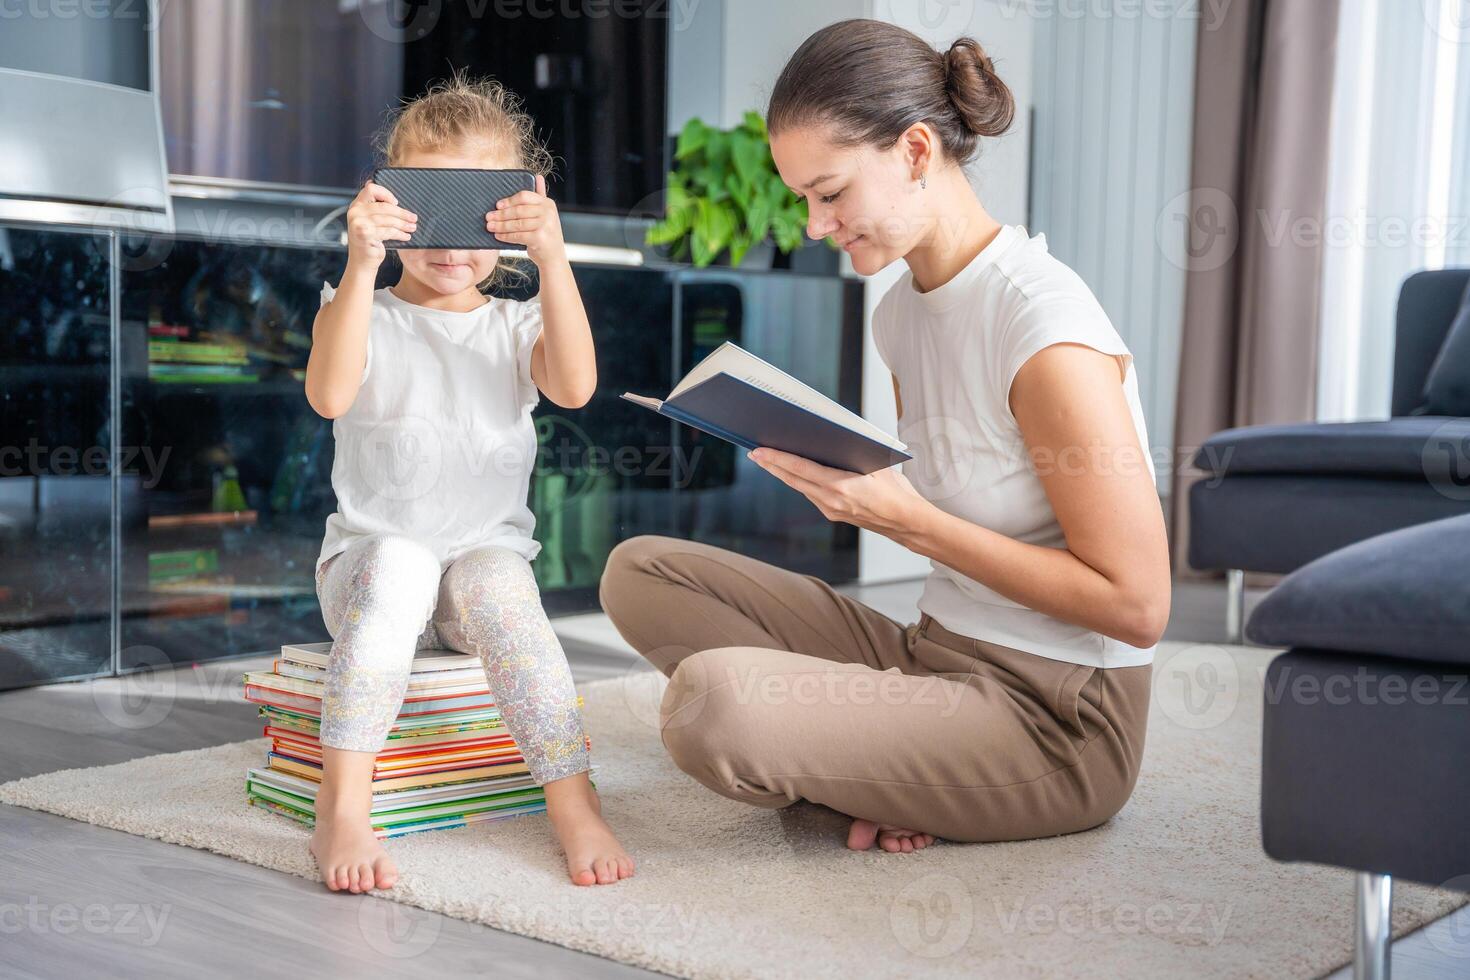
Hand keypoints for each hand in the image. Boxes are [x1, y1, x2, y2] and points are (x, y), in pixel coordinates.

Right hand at [345, 181, 416, 268]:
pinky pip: (388, 231)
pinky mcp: (365, 235)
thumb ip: (375, 208)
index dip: (386, 194)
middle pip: (384, 206)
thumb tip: (389, 196)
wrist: (362, 262)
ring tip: (412, 228)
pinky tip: (406, 236)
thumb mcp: (370, 222)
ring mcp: (358, 223)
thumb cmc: (370, 241)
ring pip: (388, 219)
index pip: (371, 189)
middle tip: (414, 218)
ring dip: (403, 224)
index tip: (396, 202)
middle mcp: (355, 212)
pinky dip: (400, 234)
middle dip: (402, 213)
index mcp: (356, 205)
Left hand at [485, 175, 565, 266]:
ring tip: (490, 226)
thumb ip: (540, 196)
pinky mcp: (540, 238)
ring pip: (517, 223)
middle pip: (519, 210)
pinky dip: (506, 236)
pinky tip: (498, 236)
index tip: (497, 205)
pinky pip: (518, 235)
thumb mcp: (545, 214)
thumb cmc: (546, 235)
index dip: (509, 200)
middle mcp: (548, 212)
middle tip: (489, 217)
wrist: (554, 257)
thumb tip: (538, 176)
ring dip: (501, 225)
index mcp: (548, 203)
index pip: (525, 196)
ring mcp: (546, 225)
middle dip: (501, 214)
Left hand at [748, 448, 928, 537]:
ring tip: (768, 460)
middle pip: (793, 480)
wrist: (907, 522)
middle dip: (772, 465)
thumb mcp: (877, 465)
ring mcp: (831, 510)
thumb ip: (852, 454)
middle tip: (754, 452)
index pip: (801, 469)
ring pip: (800, 488)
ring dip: (784, 474)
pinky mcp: (834, 514)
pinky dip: (800, 482)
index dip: (777, 459)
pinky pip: (811, 495)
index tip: (759, 451)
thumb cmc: (897, 492)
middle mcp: (831, 501)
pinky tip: (794, 473)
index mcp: (841, 487)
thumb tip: (831, 439)